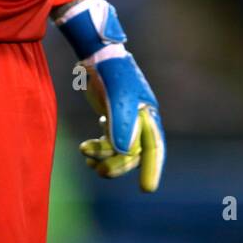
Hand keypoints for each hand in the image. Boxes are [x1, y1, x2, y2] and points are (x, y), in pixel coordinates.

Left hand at [51, 0, 165, 192]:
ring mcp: (126, 119)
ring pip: (119, 150)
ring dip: (104, 157)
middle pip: (133, 153)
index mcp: (148, 114)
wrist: (95, 54)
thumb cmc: (111, 72)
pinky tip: (87, 150)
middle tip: (99, 171)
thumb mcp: (117, 96)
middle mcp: (140, 119)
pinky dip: (98, 149)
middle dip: (117, 164)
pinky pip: (109, 142)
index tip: (147, 189)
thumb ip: (121, 123)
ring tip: (87, 156)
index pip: (155, 147)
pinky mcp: (113, 117)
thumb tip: (124, 151)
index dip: (152, 168)